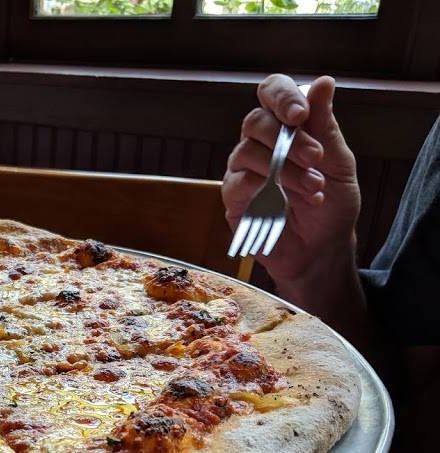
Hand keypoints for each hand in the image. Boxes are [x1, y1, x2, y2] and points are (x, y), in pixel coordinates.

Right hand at [222, 74, 359, 287]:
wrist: (320, 250)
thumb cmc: (331, 206)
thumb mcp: (339, 164)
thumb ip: (326, 126)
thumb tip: (323, 82)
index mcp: (286, 127)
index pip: (272, 93)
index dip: (282, 97)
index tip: (301, 115)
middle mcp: (259, 144)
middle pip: (254, 120)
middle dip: (288, 139)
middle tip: (316, 159)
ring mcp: (242, 170)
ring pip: (248, 152)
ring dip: (285, 170)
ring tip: (313, 189)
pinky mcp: (233, 198)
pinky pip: (239, 182)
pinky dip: (267, 190)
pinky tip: (290, 204)